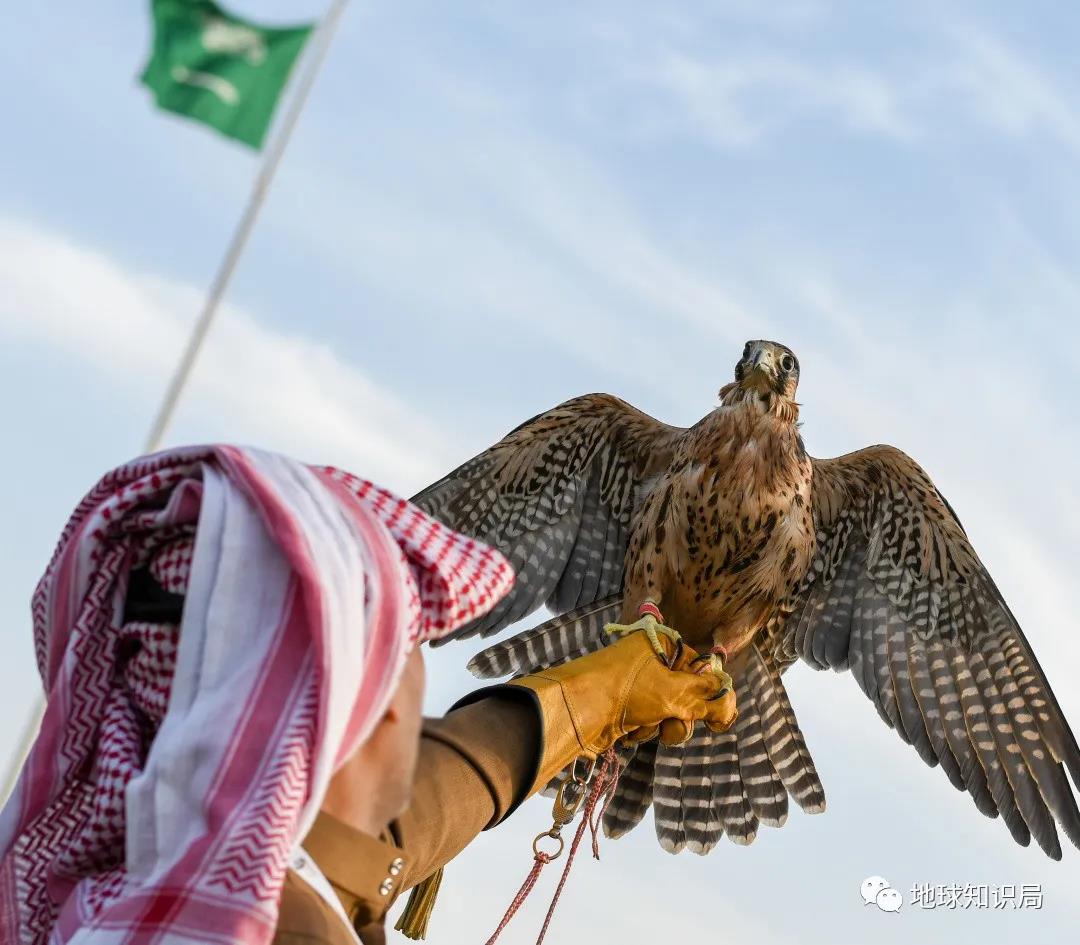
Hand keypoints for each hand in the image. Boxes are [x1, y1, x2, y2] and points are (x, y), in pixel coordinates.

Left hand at [508, 629, 737, 793]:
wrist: (578, 711)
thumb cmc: (626, 690)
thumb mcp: (674, 692)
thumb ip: (707, 698)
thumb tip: (730, 705)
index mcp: (661, 644)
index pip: (700, 668)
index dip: (711, 693)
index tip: (719, 719)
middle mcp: (650, 661)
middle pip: (687, 693)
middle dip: (683, 714)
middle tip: (675, 719)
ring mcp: (637, 687)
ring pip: (670, 713)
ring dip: (663, 725)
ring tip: (647, 724)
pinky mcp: (625, 709)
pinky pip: (650, 723)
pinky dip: (644, 730)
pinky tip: (629, 729)